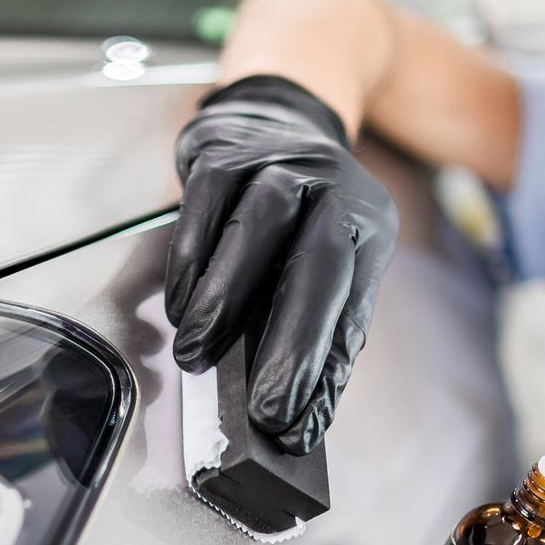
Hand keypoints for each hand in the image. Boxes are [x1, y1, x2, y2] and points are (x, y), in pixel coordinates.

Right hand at [165, 75, 398, 453]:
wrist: (275, 120)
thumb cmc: (301, 212)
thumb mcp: (330, 262)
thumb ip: (321, 330)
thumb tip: (304, 414)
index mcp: (365, 225)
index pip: (349, 306)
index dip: (322, 371)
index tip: (294, 425)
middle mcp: (332, 188)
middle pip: (315, 266)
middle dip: (288, 345)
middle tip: (261, 407)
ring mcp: (278, 164)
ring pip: (253, 231)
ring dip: (221, 302)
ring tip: (197, 354)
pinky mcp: (224, 154)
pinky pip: (202, 208)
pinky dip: (188, 262)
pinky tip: (179, 303)